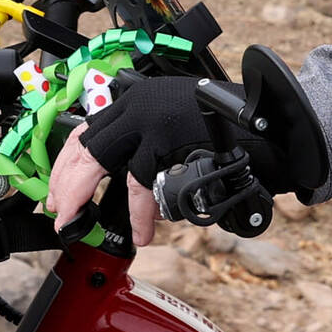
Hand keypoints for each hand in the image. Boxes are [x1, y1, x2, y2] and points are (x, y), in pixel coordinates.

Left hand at [47, 76, 295, 244]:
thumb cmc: (231, 133)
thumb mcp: (177, 131)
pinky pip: (140, 180)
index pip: (87, 132)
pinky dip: (137, 211)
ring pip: (100, 160)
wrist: (275, 124)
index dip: (67, 165)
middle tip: (61, 214)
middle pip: (84, 145)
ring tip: (84, 224)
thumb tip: (117, 179)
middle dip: (66, 184)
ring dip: (86, 198)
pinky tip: (140, 230)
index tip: (56, 192)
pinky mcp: (166, 135)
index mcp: (137, 101)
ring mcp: (151, 117)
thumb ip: (146, 147)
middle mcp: (138, 104)